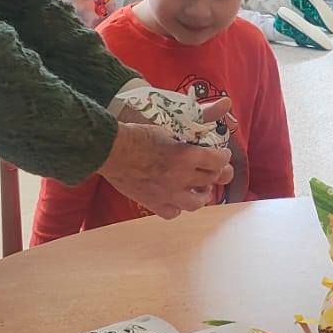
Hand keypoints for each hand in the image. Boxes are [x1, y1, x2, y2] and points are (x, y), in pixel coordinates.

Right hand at [99, 120, 232, 217]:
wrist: (110, 149)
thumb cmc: (137, 134)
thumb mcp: (168, 127)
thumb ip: (191, 130)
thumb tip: (215, 118)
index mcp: (186, 155)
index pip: (218, 160)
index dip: (222, 157)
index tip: (220, 155)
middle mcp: (180, 177)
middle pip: (210, 180)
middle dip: (214, 173)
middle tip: (211, 169)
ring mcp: (167, 193)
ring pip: (197, 203)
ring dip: (201, 194)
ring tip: (198, 188)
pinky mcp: (153, 203)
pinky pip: (173, 213)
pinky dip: (177, 206)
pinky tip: (175, 198)